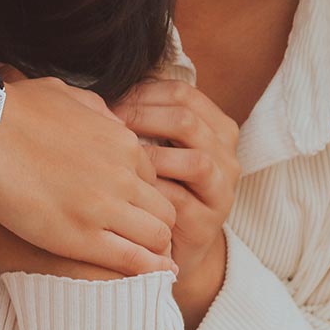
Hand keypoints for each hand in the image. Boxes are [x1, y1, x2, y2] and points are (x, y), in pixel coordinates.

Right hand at [0, 68, 176, 276]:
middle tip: (135, 241)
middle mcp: (123, 174)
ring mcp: (104, 207)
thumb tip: (111, 124)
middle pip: (165, 212)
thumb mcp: (70, 95)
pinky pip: (133, 261)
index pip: (156, 180)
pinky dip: (144, 271)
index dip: (143, 198)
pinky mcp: (80, 237)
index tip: (129, 212)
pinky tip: (143, 278)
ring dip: (150, 250)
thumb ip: (99, 113)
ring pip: (157, 238)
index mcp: (123, 142)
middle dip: (154, 226)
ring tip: (135, 260)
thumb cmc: (15, 108)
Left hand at [113, 79, 239, 329]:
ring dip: (150, 156)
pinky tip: (123, 189)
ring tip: (117, 158)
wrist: (170, 242)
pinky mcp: (206, 223)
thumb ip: (145, 116)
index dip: (143, 93)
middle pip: (187, 121)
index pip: (183, 92)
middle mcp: (226, 155)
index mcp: (216, 127)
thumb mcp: (157, 143)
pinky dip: (149, 192)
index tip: (111, 103)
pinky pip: (179, 201)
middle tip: (108, 127)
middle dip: (141, 120)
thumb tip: (104, 86)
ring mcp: (221, 191)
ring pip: (195, 161)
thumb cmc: (156, 183)